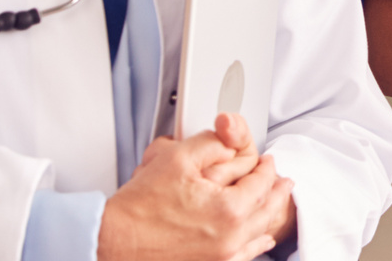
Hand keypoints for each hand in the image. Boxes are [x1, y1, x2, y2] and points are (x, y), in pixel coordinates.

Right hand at [99, 118, 292, 260]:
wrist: (108, 244)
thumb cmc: (138, 208)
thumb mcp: (178, 159)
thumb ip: (213, 143)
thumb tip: (233, 143)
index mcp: (229, 210)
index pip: (262, 183)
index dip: (267, 168)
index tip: (268, 161)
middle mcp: (230, 239)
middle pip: (266, 210)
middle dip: (276, 192)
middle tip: (283, 181)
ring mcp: (219, 259)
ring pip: (258, 235)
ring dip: (269, 216)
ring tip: (276, 203)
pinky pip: (242, 257)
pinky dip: (255, 245)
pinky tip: (259, 240)